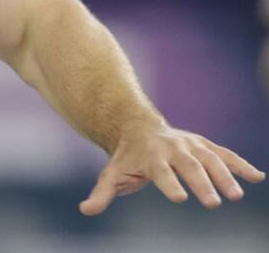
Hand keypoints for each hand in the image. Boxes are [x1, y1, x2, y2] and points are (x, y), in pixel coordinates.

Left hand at [80, 127, 264, 214]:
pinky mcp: (204, 145)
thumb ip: (102, 194)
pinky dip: (241, 164)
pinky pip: (225, 154)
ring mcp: (191, 146)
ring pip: (211, 159)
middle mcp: (172, 149)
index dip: (169, 184)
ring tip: (236, 196)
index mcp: (150, 157)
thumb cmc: (126, 158)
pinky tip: (257, 177)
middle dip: (201, 183)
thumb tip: (85, 210)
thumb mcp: (112, 174)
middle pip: (189, 166)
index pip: (160, 172)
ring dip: (226, 176)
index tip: (180, 198)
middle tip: (212, 203)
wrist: (137, 126)